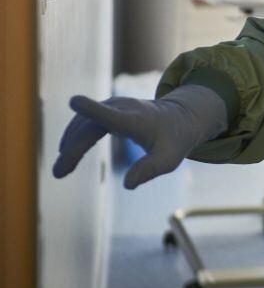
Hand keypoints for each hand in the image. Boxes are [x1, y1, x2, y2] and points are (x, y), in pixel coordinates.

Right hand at [52, 85, 227, 189]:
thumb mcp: (169, 159)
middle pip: (90, 126)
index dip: (93, 110)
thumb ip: (150, 170)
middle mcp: (123, 109)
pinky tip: (67, 153)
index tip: (74, 102)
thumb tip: (128, 185)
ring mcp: (115, 105)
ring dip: (69, 144)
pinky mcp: (110, 108)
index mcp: (137, 120)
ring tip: (61, 169)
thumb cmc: (175, 140)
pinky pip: (86, 121)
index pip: (113, 115)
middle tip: (58, 173)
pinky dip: (74, 136)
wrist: (181, 117)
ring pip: (84, 123)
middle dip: (72, 148)